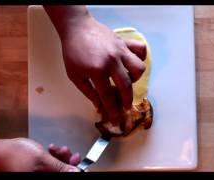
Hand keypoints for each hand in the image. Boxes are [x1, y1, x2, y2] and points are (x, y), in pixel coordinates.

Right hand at [0, 138, 80, 171]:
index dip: (74, 170)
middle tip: (68, 152)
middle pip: (64, 172)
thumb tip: (75, 172)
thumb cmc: (15, 157)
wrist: (0, 151)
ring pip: (58, 167)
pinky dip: (53, 156)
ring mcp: (41, 174)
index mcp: (45, 179)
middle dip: (68, 161)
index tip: (79, 163)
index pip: (67, 176)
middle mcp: (44, 178)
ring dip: (60, 156)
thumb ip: (60, 167)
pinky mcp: (38, 169)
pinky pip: (50, 165)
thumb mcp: (41, 161)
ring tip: (57, 148)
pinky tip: (51, 149)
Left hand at [45, 6, 146, 125]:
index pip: (108, 96)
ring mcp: (121, 50)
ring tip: (127, 80)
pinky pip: (140, 49)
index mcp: (97, 71)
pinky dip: (140, 57)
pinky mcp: (124, 42)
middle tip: (125, 106)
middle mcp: (112, 61)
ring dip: (135, 78)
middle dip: (127, 100)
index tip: (116, 119)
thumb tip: (99, 106)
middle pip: (126, 86)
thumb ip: (88, 92)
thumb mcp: (75, 75)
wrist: (76, 28)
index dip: (113, 110)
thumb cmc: (73, 52)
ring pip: (139, 68)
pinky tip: (132, 62)